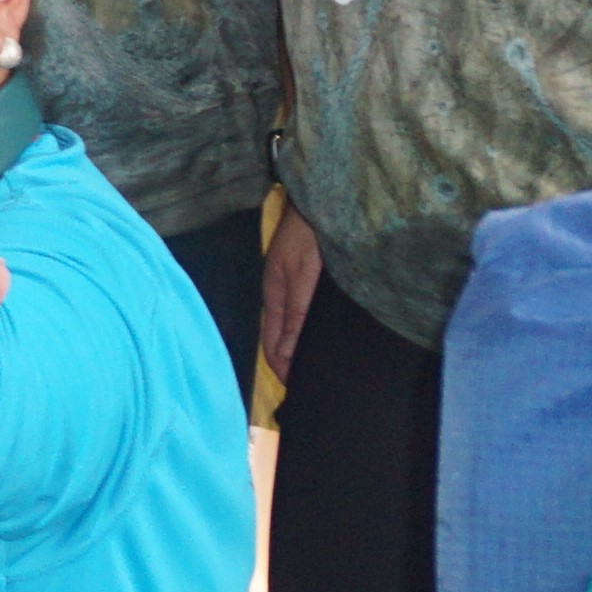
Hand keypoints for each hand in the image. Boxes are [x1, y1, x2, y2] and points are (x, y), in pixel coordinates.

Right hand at [258, 204, 320, 384]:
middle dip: (287, 360)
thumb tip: (284, 356)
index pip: (271, 344)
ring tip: (313, 363)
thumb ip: (295, 316)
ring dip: (295, 345)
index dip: (281, 368)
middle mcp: (276, 294)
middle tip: (308, 381)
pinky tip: (316, 333)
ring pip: (288, 325)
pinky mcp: (298, 277)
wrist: (319, 202)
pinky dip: (303, 328)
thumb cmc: (310, 237)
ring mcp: (286, 285)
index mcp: (273, 297)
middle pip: (277, 337)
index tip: (298, 388)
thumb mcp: (303, 279)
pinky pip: (297, 312)